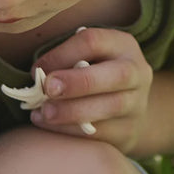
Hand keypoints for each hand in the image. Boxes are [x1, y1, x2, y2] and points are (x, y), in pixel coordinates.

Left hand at [29, 27, 152, 153]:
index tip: (37, 69)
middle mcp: (136, 73)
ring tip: (44, 112)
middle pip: (115, 74)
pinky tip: (49, 125)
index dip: (62, 54)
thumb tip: (37, 75)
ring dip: (72, 110)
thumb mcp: (88, 59)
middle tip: (47, 89)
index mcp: (123, 45)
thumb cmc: (95, 77)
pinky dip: (72, 130)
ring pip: (110, 106)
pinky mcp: (128, 131)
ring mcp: (136, 104)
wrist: (127, 111)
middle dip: (77, 82)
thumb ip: (66, 62)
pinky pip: (101, 132)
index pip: (94, 41)